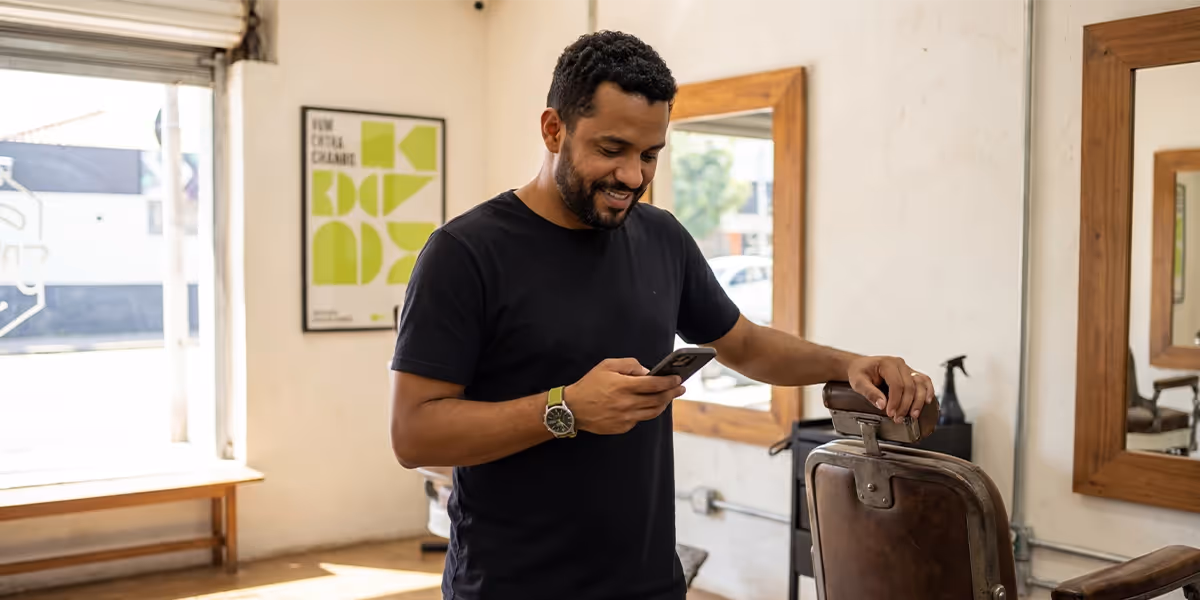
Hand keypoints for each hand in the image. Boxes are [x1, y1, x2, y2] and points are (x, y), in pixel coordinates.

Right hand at [565, 358, 685, 434]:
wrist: (572, 408)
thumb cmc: (589, 385)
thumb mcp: (607, 366)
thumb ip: (629, 365)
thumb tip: (646, 372)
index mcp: (624, 386)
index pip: (654, 384)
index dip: (669, 382)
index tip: (678, 379)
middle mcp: (627, 403)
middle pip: (658, 400)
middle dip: (672, 393)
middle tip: (680, 389)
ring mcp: (626, 417)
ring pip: (653, 412)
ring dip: (663, 404)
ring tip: (668, 397)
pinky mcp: (622, 427)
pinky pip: (640, 419)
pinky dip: (647, 412)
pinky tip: (648, 405)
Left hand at [846, 355, 935, 422]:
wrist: (861, 366)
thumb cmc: (859, 372)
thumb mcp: (858, 382)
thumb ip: (869, 393)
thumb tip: (882, 405)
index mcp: (887, 363)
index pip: (897, 384)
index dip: (895, 401)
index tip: (890, 413)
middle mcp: (900, 364)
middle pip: (910, 386)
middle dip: (905, 405)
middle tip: (899, 418)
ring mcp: (907, 368)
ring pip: (920, 384)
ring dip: (919, 401)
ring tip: (913, 415)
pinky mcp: (911, 374)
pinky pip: (924, 381)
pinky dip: (928, 391)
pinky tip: (927, 401)